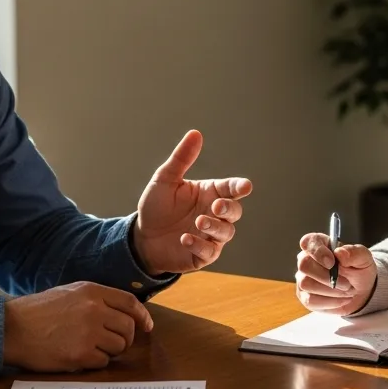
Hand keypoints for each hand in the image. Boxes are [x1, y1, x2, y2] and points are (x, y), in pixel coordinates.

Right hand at [3, 282, 155, 371]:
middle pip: (128, 328)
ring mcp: (88, 332)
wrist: (12, 328)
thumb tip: (122, 312)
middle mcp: (93, 310)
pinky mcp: (80, 355)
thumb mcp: (69, 293)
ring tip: (91, 348)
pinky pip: (103, 362)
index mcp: (92, 292)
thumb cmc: (37, 312)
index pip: (130, 303)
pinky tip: (80, 356)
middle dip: (125, 338)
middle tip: (113, 342)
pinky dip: (96, 362)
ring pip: (119, 346)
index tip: (146, 326)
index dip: (142, 316)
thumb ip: (95, 299)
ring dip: (110, 351)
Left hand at [134, 130, 251, 274]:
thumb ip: (181, 159)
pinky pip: (209, 251)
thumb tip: (195, 133)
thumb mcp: (165, 179)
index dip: (239, 187)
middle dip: (229, 208)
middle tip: (216, 206)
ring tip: (198, 222)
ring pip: (226, 232)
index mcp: (210, 193)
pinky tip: (185, 238)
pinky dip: (200, 245)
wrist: (142, 237)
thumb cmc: (156, 206)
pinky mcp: (202, 255)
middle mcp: (214, 214)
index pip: (231, 188)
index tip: (245, 186)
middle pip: (234, 211)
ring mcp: (211, 236)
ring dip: (215, 227)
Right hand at [295, 233, 375, 314]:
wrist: (362, 291)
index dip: (317, 252)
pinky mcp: (305, 297)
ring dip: (331, 290)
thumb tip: (340, 253)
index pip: (308, 242)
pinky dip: (330, 302)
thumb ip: (354, 252)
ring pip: (306, 284)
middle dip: (327, 276)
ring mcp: (303, 279)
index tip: (332, 262)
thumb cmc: (359, 270)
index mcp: (320, 244)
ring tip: (346, 290)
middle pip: (304, 265)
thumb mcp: (363, 258)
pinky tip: (341, 299)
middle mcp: (307, 260)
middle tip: (346, 282)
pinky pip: (310, 300)